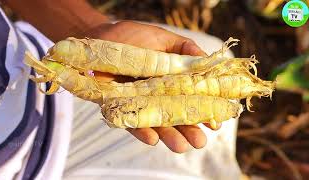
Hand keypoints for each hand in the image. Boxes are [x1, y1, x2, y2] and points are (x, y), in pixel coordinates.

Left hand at [83, 21, 220, 152]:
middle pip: (175, 115)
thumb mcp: (162, 38)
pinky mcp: (118, 107)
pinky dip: (141, 130)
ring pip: (156, 122)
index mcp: (171, 79)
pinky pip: (130, 121)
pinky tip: (153, 139)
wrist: (98, 39)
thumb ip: (185, 49)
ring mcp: (138, 102)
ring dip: (169, 136)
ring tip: (181, 147)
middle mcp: (156, 94)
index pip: (191, 98)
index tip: (216, 122)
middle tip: (200, 142)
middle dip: (189, 130)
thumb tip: (211, 62)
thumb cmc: (131, 37)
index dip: (204, 110)